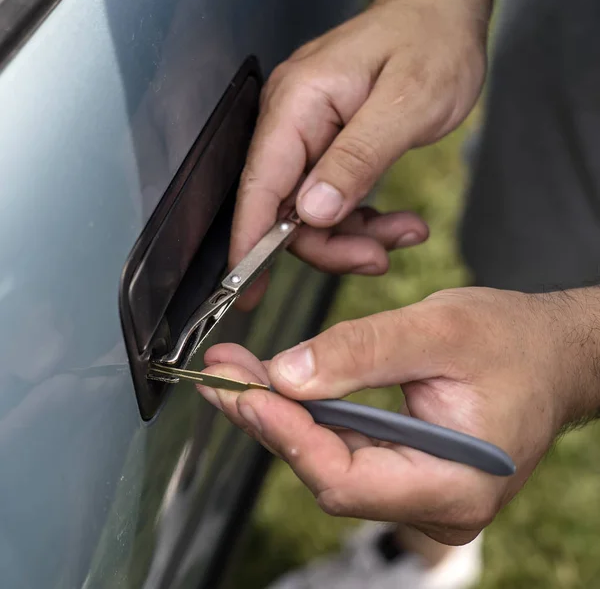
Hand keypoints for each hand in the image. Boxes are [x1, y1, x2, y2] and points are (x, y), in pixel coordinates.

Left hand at [198, 287, 599, 543]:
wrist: (550, 355)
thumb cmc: (514, 343)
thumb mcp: (441, 330)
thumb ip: (364, 352)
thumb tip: (287, 374)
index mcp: (453, 484)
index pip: (345, 477)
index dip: (287, 436)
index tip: (244, 392)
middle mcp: (431, 503)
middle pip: (326, 473)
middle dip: (269, 421)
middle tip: (222, 375)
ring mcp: (417, 491)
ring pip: (328, 461)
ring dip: (279, 415)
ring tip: (236, 374)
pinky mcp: (405, 469)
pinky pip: (344, 448)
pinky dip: (306, 414)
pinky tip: (275, 386)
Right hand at [231, 0, 492, 307]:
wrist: (443, 16)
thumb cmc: (431, 41)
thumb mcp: (406, 104)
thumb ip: (358, 158)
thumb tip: (312, 211)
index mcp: (299, 103)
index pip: (260, 185)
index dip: (250, 242)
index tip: (244, 288)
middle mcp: (293, 122)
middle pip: (285, 210)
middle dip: (330, 244)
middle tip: (375, 257)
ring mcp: (309, 137)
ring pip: (312, 214)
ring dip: (355, 236)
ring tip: (402, 233)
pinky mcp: (328, 150)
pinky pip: (332, 202)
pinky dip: (363, 221)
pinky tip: (396, 223)